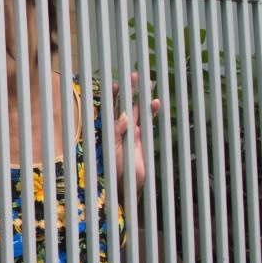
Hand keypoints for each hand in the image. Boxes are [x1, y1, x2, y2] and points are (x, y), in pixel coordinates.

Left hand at [113, 71, 159, 193]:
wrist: (124, 187)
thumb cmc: (112, 171)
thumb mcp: (111, 151)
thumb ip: (116, 133)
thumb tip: (124, 117)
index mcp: (106, 131)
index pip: (108, 109)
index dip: (111, 97)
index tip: (115, 84)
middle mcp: (117, 130)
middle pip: (123, 106)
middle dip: (128, 91)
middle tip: (134, 75)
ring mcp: (129, 134)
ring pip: (136, 111)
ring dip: (141, 98)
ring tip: (148, 83)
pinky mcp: (140, 140)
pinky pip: (146, 123)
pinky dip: (151, 113)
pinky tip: (155, 103)